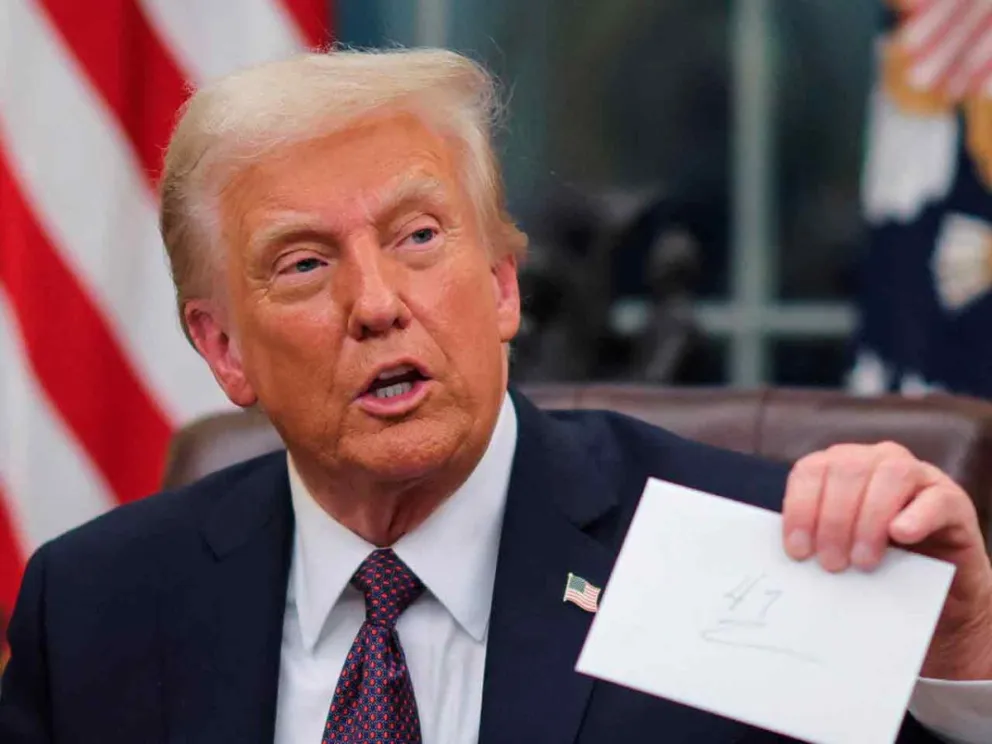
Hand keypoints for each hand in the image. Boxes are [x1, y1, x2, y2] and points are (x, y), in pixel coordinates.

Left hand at [783, 441, 991, 679]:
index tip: (798, 550)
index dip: (799, 508)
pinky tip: (901, 535)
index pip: (810, 471)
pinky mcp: (951, 498)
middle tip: (831, 564)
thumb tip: (792, 556)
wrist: (934, 580)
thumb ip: (817, 538)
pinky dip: (915, 516)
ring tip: (862, 562)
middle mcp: (875, 459)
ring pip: (890, 476)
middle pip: (846, 470)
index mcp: (839, 465)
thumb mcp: (840, 544)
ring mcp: (917, 474)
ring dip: (869, 520)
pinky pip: (934, 498)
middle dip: (833, 520)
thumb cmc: (877, 557)